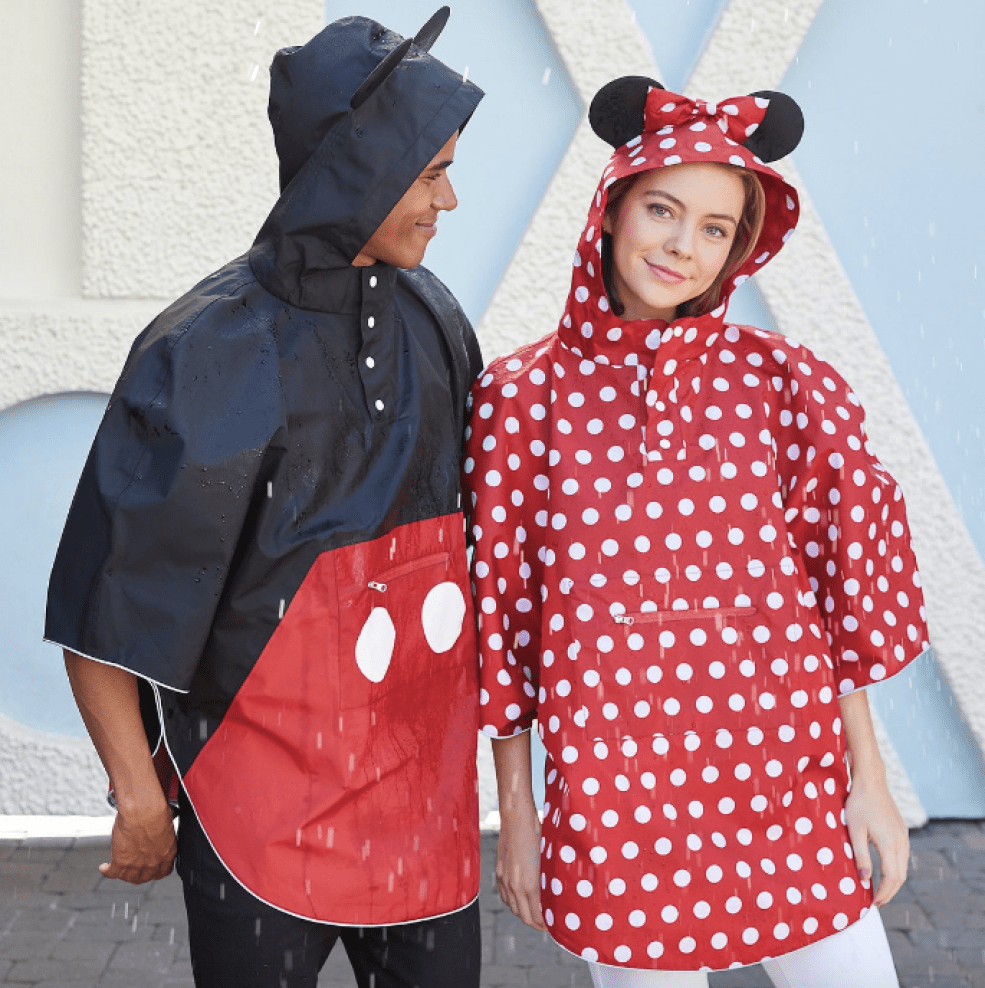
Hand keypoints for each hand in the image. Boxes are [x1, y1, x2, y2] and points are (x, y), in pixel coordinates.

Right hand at [100, 797, 176, 883]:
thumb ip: (165, 831)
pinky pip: (111, 873)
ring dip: (123, 874)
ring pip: (128, 878)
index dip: (156, 872)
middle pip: (145, 877)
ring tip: (119, 870)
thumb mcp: (168, 823)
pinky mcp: (120, 862)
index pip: (163, 871)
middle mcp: (153, 861)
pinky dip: (106, 871)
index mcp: (167, 852)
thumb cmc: (156, 810)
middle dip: (139, 875)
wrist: (142, 810)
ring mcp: (136, 864)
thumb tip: (163, 826)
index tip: (152, 870)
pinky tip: (104, 867)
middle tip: (134, 870)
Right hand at [496, 805, 545, 930]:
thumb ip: (548, 881)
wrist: (516, 817)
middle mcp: (514, 886)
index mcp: (529, 885)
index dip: (546, 925)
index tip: (554, 926)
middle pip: (524, 917)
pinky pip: (505, 896)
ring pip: (513, 908)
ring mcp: (505, 879)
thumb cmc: (537, 834)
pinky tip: (520, 899)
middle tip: (547, 925)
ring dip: (524, 914)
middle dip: (536, 924)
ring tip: (535, 913)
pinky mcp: (499, 872)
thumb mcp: (548, 859)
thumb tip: (556, 894)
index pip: (537, 916)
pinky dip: (513, 903)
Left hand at [844, 770, 908, 906]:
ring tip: (879, 891)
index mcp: (890, 843)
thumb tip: (864, 880)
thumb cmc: (859, 804)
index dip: (883, 893)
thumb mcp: (854, 831)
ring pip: (903, 867)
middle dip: (889, 892)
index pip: (891, 878)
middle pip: (900, 876)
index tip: (873, 903)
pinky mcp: (902, 831)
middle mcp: (901, 842)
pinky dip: (895, 869)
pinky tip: (884, 871)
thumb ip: (860, 856)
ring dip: (893, 882)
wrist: (871, 782)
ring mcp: (904, 836)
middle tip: (876, 902)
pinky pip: (902, 857)